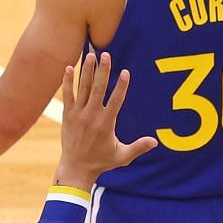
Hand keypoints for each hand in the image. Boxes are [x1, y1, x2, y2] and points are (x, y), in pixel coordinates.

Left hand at [53, 51, 156, 190]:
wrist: (75, 168)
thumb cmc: (101, 162)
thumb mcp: (122, 157)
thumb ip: (138, 147)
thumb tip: (155, 142)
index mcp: (106, 124)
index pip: (116, 100)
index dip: (121, 86)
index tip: (125, 72)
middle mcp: (91, 116)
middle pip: (98, 88)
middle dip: (103, 70)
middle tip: (106, 54)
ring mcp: (78, 114)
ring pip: (83, 88)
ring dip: (87, 71)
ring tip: (90, 55)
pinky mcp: (67, 115)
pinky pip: (67, 95)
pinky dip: (68, 81)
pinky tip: (69, 67)